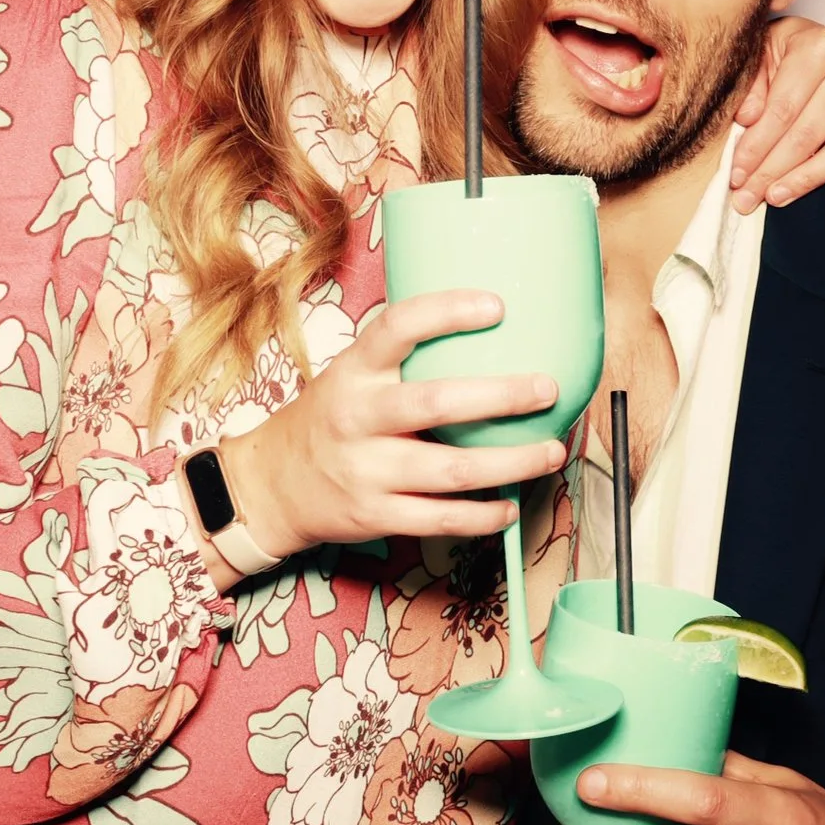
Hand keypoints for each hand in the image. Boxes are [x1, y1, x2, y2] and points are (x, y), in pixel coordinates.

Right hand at [220, 289, 566, 566]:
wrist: (273, 485)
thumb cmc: (331, 420)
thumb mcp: (351, 375)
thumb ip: (402, 359)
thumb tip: (487, 331)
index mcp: (353, 373)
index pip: (397, 328)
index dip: (447, 312)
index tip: (497, 306)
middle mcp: (357, 419)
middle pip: (436, 403)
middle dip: (502, 396)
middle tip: (547, 388)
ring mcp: (366, 471)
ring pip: (452, 470)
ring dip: (512, 463)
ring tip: (551, 452)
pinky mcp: (376, 516)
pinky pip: (442, 519)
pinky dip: (485, 515)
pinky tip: (510, 505)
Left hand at [729, 16, 824, 211]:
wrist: (808, 41)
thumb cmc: (781, 51)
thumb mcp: (757, 54)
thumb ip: (750, 85)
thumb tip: (749, 120)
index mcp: (818, 48)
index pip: (783, 110)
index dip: (756, 147)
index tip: (736, 174)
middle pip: (810, 133)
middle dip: (773, 169)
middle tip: (747, 196)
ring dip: (809, 179)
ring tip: (778, 196)